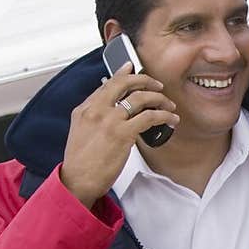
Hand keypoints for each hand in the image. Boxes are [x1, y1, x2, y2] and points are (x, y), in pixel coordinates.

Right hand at [59, 64, 179, 208]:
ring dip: (160, 99)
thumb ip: (94, 119)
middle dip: (145, 80)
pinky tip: (170, 119)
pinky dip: (164, 115)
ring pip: (140, 98)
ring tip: (169, 105)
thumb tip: (112, 113)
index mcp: (84, 109)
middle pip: (124, 83)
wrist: (78, 181)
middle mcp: (97, 110)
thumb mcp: (80, 133)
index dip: (123, 74)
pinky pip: (150, 117)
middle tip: (157, 86)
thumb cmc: (81, 163)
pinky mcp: (123, 134)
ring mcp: (110, 120)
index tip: (132, 67)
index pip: (107, 84)